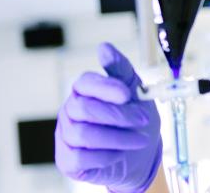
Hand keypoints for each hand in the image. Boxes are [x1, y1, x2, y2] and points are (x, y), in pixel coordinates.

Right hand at [55, 43, 161, 192]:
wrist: (141, 154)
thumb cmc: (135, 119)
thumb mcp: (135, 91)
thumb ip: (120, 69)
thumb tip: (104, 47)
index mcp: (85, 91)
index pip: (85, 83)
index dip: (105, 87)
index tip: (127, 94)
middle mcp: (71, 111)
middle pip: (84, 109)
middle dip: (118, 116)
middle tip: (143, 120)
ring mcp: (66, 136)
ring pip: (83, 134)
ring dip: (118, 138)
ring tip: (139, 139)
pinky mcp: (68, 160)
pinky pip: (80, 158)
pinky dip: (106, 156)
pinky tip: (119, 153)